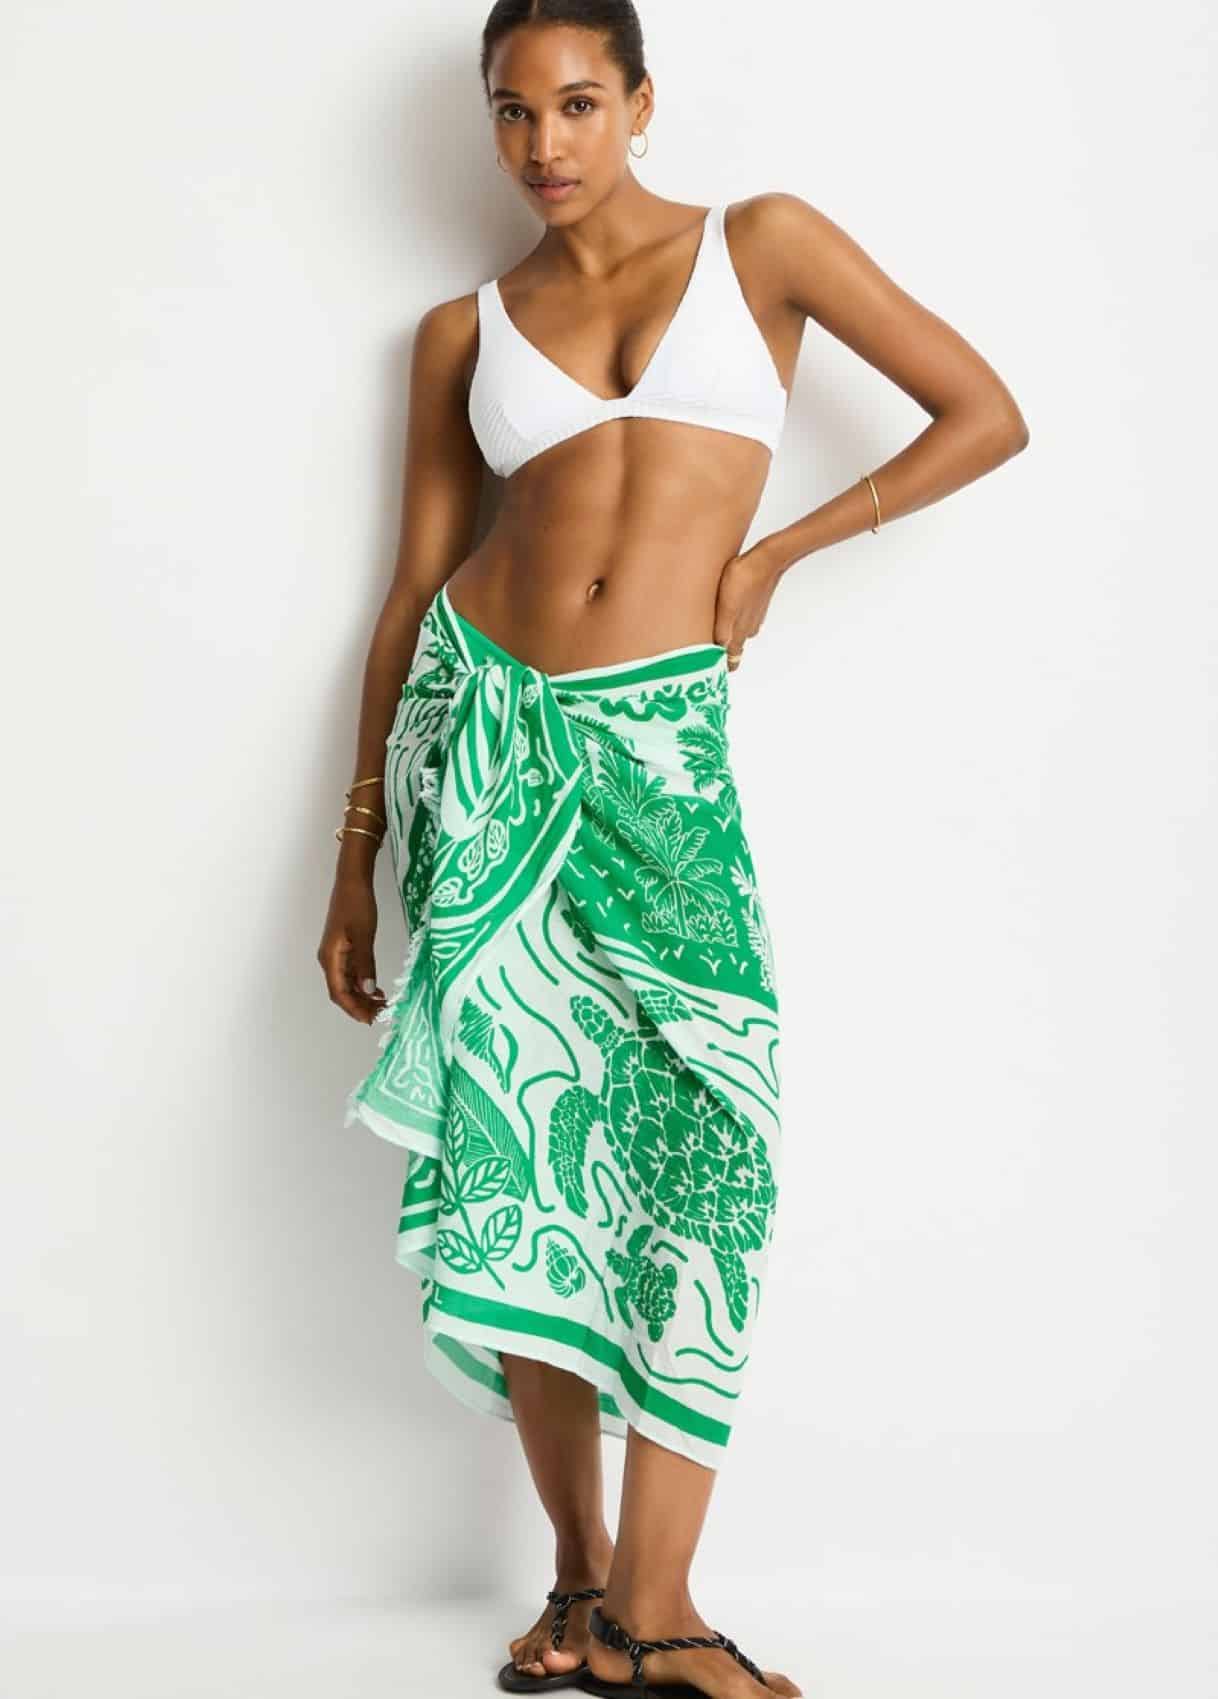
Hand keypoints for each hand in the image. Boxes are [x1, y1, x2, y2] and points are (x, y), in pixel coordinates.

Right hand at [318, 875, 388, 1023]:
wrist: (352, 881)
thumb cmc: (357, 904)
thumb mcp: (364, 935)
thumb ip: (365, 964)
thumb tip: (367, 990)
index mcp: (330, 958)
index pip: (339, 993)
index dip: (354, 1008)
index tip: (371, 1019)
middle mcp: (329, 959)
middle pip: (341, 991)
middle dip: (359, 1006)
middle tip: (381, 1014)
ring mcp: (336, 954)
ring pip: (346, 984)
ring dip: (362, 996)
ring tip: (382, 1004)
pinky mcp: (344, 948)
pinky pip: (351, 973)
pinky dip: (362, 983)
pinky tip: (376, 988)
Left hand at [712, 543, 784, 671]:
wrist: (767, 559)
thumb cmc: (743, 579)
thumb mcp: (727, 606)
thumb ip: (723, 630)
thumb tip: (718, 651)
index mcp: (739, 633)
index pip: (730, 661)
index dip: (719, 668)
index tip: (706, 671)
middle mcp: (748, 629)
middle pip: (732, 650)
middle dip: (720, 655)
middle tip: (702, 656)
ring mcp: (752, 617)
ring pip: (736, 635)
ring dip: (725, 639)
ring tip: (709, 635)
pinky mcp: (754, 605)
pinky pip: (740, 620)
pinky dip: (732, 624)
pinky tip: (723, 616)